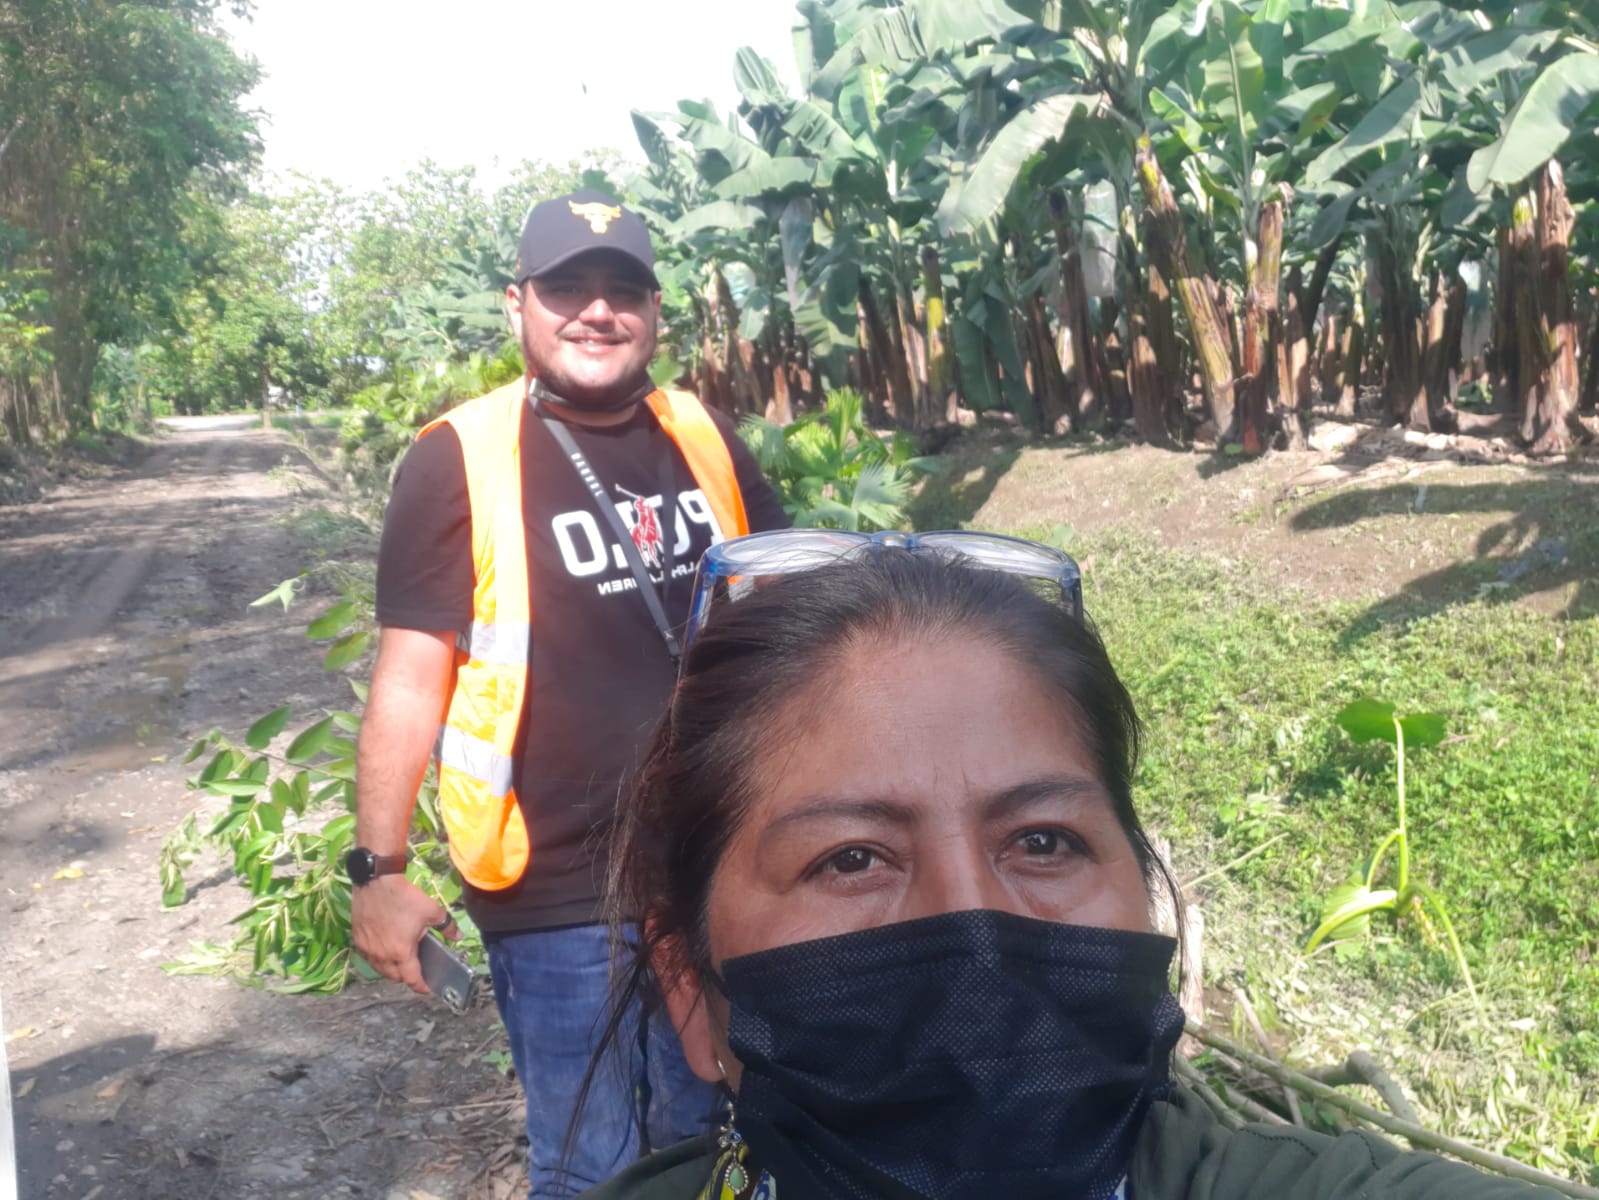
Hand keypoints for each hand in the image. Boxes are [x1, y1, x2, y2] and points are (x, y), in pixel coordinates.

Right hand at [350, 875, 455, 993]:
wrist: (376, 881)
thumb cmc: (405, 897)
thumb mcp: (432, 911)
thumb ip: (447, 926)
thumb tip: (457, 936)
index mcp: (401, 952)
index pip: (411, 979)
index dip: (421, 986)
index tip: (428, 988)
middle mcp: (381, 956)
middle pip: (395, 977)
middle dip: (407, 976)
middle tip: (417, 966)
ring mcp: (367, 949)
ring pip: (380, 969)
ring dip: (391, 969)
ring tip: (402, 958)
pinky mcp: (357, 940)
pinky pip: (369, 957)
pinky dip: (378, 958)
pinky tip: (386, 948)